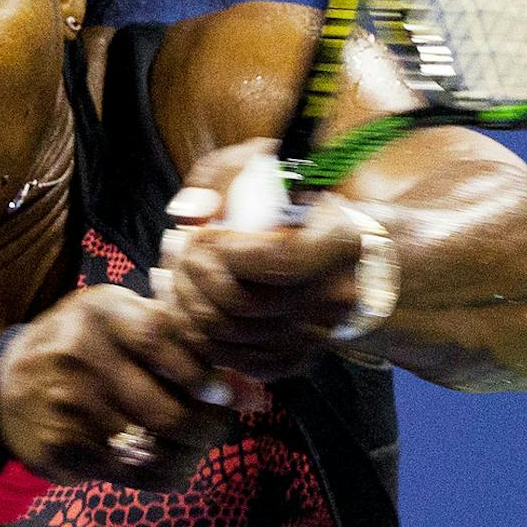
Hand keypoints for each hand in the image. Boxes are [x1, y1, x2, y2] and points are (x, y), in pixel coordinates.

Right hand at [0, 283, 232, 490]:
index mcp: (102, 313)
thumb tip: (255, 393)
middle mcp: (81, 354)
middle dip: (205, 427)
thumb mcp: (120, 325)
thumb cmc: (83, 349)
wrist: (5, 389)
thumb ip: (183, 346)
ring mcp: (69, 405)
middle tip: (217, 427)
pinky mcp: (62, 446)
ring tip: (192, 446)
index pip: (162, 341)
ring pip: (153, 447)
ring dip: (186, 454)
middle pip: (165, 408)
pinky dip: (159, 473)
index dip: (202, 374)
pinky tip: (162, 462)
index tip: (224, 394)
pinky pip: (130, 474)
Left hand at [158, 139, 383, 382]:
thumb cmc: (306, 202)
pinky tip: (186, 303)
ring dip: (185, 303)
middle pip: (242, 304)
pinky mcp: (293, 360)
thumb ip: (226, 175)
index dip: (225, 249)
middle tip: (178, 250)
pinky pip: (231, 359)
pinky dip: (198, 335)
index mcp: (340, 245)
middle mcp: (332, 299)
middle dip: (193, 275)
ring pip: (227, 335)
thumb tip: (187, 212)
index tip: (204, 230)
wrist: (352, 257)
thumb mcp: (275, 166)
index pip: (276, 259)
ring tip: (174, 272)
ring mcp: (313, 337)